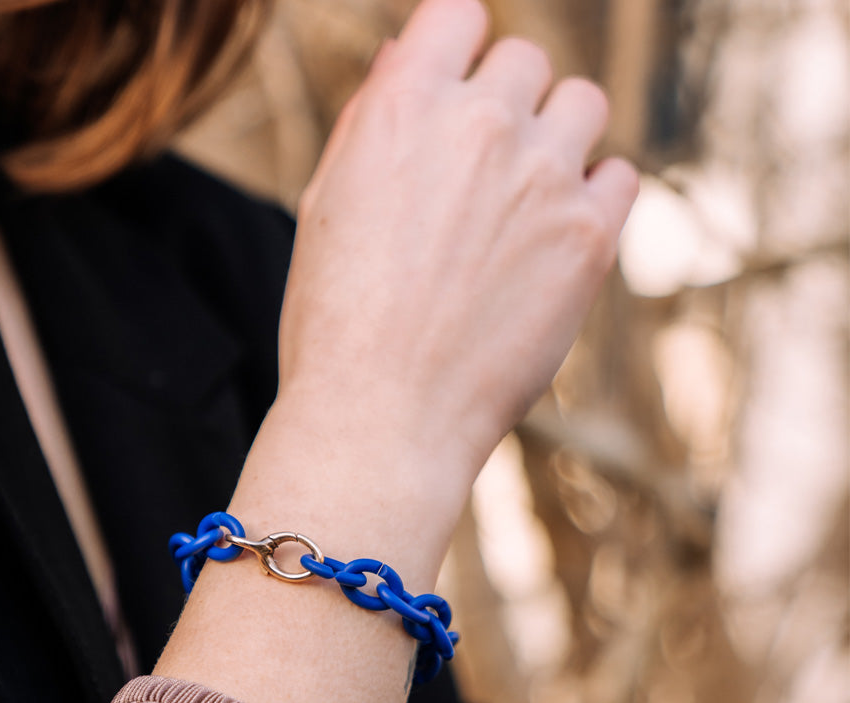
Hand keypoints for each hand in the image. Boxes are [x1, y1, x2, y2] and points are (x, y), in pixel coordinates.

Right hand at [277, 0, 638, 491]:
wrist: (381, 418)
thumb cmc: (336, 323)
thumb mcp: (327, 206)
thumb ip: (372, 120)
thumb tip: (406, 52)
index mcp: (403, 105)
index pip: (459, 14)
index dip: (458, 52)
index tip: (457, 95)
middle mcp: (480, 124)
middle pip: (525, 60)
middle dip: (505, 106)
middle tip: (481, 177)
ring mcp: (542, 177)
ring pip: (582, 105)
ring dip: (556, 141)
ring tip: (521, 208)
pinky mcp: (589, 237)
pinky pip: (619, 176)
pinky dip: (593, 196)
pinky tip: (554, 242)